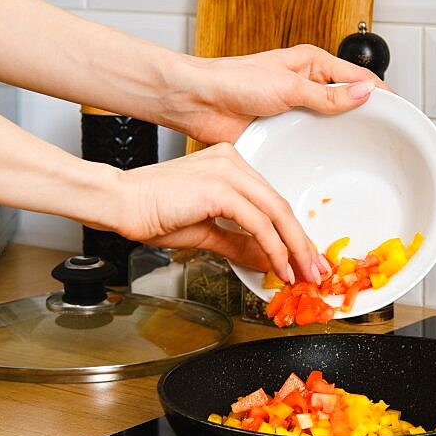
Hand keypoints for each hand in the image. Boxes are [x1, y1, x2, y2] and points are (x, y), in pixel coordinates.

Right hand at [108, 142, 326, 284]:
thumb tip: (267, 260)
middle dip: (302, 242)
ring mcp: (228, 171)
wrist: (119, 203)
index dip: (292, 232)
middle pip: (280, 206)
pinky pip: (259, 223)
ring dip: (295, 248)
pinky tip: (280, 266)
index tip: (304, 257)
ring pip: (276, 213)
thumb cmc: (152, 213)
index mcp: (230, 164)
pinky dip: (274, 248)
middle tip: (315, 269)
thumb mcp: (207, 232)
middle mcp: (233, 161)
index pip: (271, 201)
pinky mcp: (220, 188)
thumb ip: (240, 243)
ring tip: (304, 273)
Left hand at [158, 44, 390, 143]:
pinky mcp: (285, 133)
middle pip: (349, 103)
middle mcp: (308, 86)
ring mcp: (298, 111)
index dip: (382, 95)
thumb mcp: (287, 85)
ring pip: (332, 126)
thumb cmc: (233, 80)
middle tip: (391, 141)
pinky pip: (311, 143)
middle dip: (368, 119)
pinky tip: (334, 165)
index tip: (403, 113)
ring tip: (368, 158)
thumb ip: (327, 94)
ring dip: (345, 139)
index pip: (359, 79)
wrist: (198, 102)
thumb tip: (364, 94)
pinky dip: (323, 152)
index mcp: (313, 63)